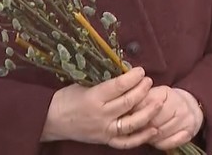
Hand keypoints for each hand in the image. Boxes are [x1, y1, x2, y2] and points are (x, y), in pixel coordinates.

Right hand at [41, 66, 163, 147]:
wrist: (51, 120)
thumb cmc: (67, 98)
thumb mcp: (83, 84)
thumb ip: (105, 83)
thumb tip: (127, 75)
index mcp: (93, 97)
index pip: (118, 86)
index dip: (132, 77)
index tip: (141, 70)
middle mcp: (101, 115)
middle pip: (128, 103)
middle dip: (142, 90)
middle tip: (150, 81)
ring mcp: (104, 130)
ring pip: (131, 123)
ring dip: (148, 112)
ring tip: (159, 102)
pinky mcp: (106, 140)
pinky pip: (126, 142)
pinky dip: (142, 137)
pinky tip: (154, 129)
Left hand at [134, 86, 203, 149]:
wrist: (189, 106)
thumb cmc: (164, 102)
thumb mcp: (152, 96)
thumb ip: (139, 101)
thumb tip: (123, 109)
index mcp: (166, 92)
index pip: (146, 106)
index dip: (135, 114)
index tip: (128, 118)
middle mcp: (179, 103)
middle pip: (153, 122)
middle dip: (142, 128)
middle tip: (136, 130)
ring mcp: (186, 118)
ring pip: (161, 134)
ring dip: (150, 137)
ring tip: (145, 134)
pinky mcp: (190, 131)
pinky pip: (170, 143)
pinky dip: (161, 143)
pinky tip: (156, 139)